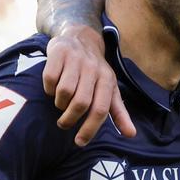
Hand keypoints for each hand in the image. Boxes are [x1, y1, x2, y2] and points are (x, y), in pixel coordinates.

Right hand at [42, 25, 136, 144]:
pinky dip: (48, 88)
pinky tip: (51, 89)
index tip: (80, 142)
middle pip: (81, 102)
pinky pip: (50, 78)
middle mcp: (93, 68)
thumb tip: (131, 135)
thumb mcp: (111, 89)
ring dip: (59, 104)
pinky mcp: (58, 53)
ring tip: (60, 104)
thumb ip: (119, 112)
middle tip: (64, 124)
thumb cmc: (96, 71)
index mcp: (107, 79)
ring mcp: (75, 59)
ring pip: (65, 91)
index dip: (90, 128)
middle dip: (70, 119)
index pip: (100, 109)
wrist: (82, 38)